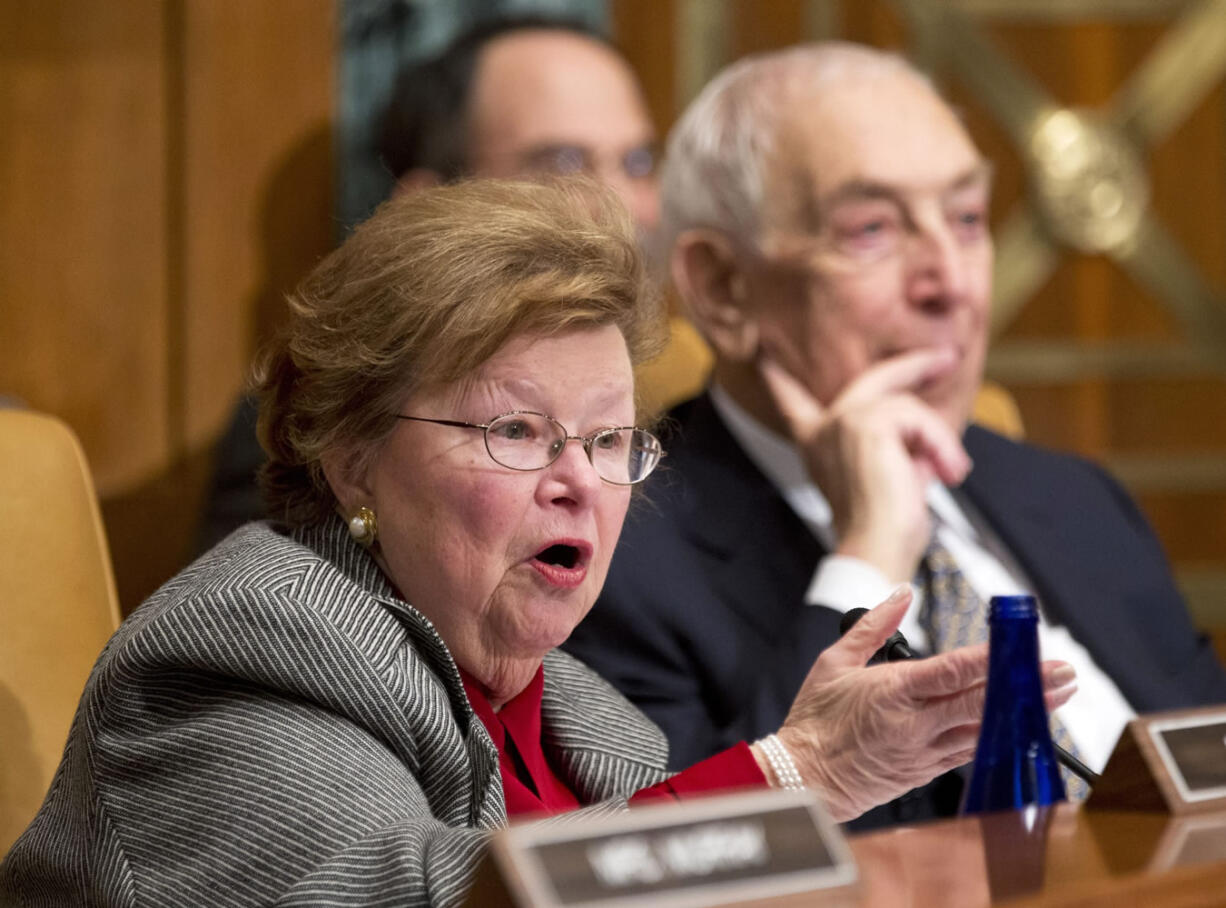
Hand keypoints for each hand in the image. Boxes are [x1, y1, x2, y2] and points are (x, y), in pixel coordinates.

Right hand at [757, 586, 1076, 821]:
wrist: (803, 778)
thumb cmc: (814, 720)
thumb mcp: (834, 661)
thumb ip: (873, 626)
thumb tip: (901, 594)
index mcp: (893, 692)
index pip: (954, 671)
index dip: (994, 659)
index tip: (1024, 647)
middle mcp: (915, 724)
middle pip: (982, 702)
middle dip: (1027, 687)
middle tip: (1063, 673)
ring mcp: (923, 751)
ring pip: (984, 730)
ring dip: (1022, 713)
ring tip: (1055, 697)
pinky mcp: (925, 771)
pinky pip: (970, 752)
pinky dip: (997, 737)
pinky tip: (1017, 726)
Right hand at [759, 348, 971, 580]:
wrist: (875, 547)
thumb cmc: (881, 528)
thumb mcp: (883, 478)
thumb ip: (889, 449)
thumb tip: (922, 437)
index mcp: (817, 445)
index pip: (792, 403)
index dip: (778, 380)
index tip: (763, 356)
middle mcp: (824, 429)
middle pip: (874, 380)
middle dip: (913, 365)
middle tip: (944, 358)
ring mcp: (843, 421)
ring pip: (907, 406)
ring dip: (938, 439)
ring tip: (950, 470)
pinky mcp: (867, 423)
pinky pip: (919, 420)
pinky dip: (940, 446)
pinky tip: (945, 470)